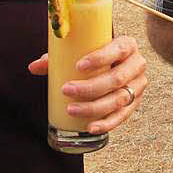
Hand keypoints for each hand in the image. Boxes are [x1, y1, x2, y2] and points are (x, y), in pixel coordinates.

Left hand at [28, 35, 146, 134]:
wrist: (115, 64)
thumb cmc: (94, 55)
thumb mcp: (80, 51)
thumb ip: (57, 58)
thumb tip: (34, 67)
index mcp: (127, 45)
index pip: (117, 50)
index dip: (100, 58)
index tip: (78, 66)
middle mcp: (137, 65)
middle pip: (117, 78)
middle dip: (90, 87)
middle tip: (66, 90)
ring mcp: (138, 86)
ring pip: (119, 99)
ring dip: (94, 107)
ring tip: (71, 109)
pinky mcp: (134, 103)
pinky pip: (122, 116)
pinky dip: (106, 123)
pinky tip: (90, 127)